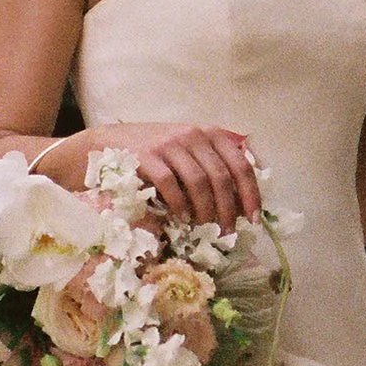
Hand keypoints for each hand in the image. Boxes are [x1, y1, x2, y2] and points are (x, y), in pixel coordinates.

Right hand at [122, 122, 261, 228]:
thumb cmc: (159, 153)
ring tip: (205, 227)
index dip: (250, 194)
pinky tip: (181, 217)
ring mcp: (170, 144)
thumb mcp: (192, 153)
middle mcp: (193, 134)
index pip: (240, 165)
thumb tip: (240, 207)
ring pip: (198, 182)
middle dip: (228, 209)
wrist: (112, 141)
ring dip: (205, 210)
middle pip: (220, 177)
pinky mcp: (147, 155)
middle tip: (227, 232)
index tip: (253, 219)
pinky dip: (179, 204)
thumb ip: (215, 171)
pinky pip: (169, 184)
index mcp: (211, 133)